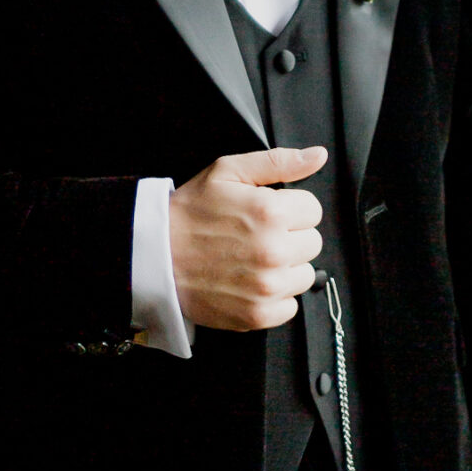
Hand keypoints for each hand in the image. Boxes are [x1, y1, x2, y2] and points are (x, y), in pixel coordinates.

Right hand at [169, 146, 326, 331]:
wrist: (154, 256)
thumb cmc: (189, 213)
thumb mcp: (228, 171)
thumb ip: (278, 161)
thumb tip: (317, 156)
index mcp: (270, 212)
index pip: (313, 210)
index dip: (291, 208)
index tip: (269, 213)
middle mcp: (273, 251)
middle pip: (312, 242)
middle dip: (290, 236)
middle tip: (258, 235)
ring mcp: (266, 287)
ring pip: (304, 275)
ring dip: (285, 267)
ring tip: (253, 258)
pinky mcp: (258, 314)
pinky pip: (289, 306)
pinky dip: (274, 297)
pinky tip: (249, 281)